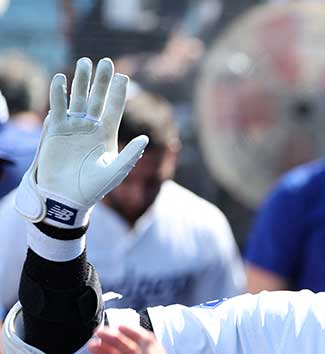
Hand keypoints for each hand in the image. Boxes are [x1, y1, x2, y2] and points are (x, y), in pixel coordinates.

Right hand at [16, 57, 146, 227]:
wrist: (66, 197)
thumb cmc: (93, 188)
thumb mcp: (116, 171)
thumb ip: (130, 155)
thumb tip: (146, 139)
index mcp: (107, 135)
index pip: (114, 108)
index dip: (118, 93)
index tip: (123, 76)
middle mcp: (90, 127)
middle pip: (97, 98)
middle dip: (101, 81)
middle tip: (105, 62)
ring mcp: (73, 127)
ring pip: (78, 98)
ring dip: (81, 81)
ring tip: (85, 63)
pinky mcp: (55, 130)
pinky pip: (58, 107)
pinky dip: (59, 93)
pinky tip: (62, 79)